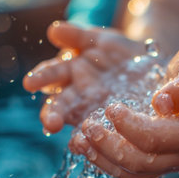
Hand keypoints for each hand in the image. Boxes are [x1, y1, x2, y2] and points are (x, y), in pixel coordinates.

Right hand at [23, 21, 144, 132]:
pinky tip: (86, 147)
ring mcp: (94, 113)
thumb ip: (77, 35)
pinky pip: (98, 137)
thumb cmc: (118, 52)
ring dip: (75, 134)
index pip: (51, 77)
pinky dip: (92, 143)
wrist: (148, 69)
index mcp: (71, 73)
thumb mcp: (100, 39)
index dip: (41, 79)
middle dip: (52, 115)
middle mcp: (78, 96)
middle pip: (60, 106)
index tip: (30, 83)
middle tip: (50, 123)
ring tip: (70, 139)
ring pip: (77, 125)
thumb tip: (54, 30)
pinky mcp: (110, 126)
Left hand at [71, 42, 178, 177]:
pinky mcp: (154, 162)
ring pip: (131, 173)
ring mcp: (168, 162)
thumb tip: (162, 103)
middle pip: (141, 162)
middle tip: (87, 125)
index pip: (157, 139)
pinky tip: (84, 145)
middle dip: (109, 146)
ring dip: (101, 159)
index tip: (112, 108)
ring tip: (78, 139)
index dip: (130, 127)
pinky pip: (127, 171)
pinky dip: (103, 162)